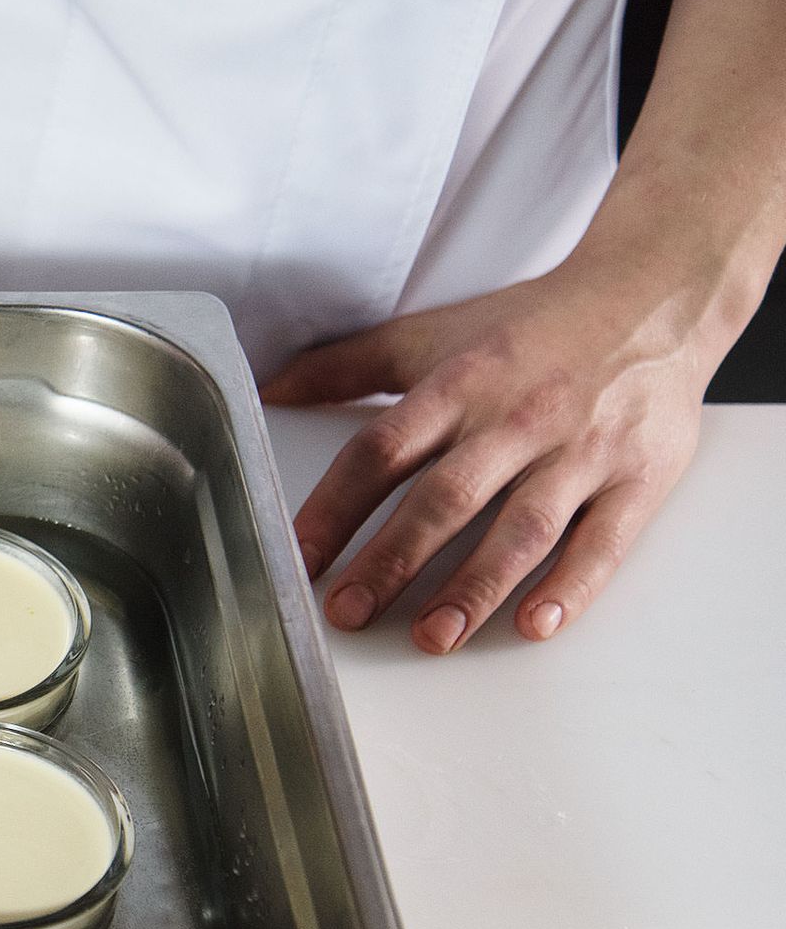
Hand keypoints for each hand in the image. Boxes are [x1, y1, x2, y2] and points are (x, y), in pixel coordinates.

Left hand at [261, 257, 715, 653]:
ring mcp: (582, 448)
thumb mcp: (433, 335)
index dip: (336, 505)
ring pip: (521, 526)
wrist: (658, 291)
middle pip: (446, 495)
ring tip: (435, 637)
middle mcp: (517, 417)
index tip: (300, 556)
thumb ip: (348, 367)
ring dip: (476, 587)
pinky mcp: (640, 475)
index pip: (383, 449)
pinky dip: (572, 585)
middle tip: (350, 612)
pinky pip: (604, 538)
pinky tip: (535, 624)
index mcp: (459, 384)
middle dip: (395, 558)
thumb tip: (269, 388)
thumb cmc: (531, 328)